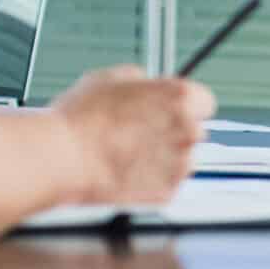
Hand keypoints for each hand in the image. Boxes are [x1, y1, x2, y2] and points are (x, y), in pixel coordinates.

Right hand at [46, 67, 215, 203]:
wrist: (66, 157)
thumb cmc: (83, 118)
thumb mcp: (109, 78)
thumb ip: (139, 79)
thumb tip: (144, 82)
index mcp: (181, 98)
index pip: (204, 100)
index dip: (184, 105)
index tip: (170, 109)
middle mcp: (189, 130)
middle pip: (193, 130)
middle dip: (172, 131)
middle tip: (141, 131)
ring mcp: (180, 164)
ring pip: (181, 159)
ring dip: (163, 156)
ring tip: (128, 152)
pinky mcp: (168, 191)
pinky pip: (166, 182)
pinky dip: (152, 178)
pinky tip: (127, 169)